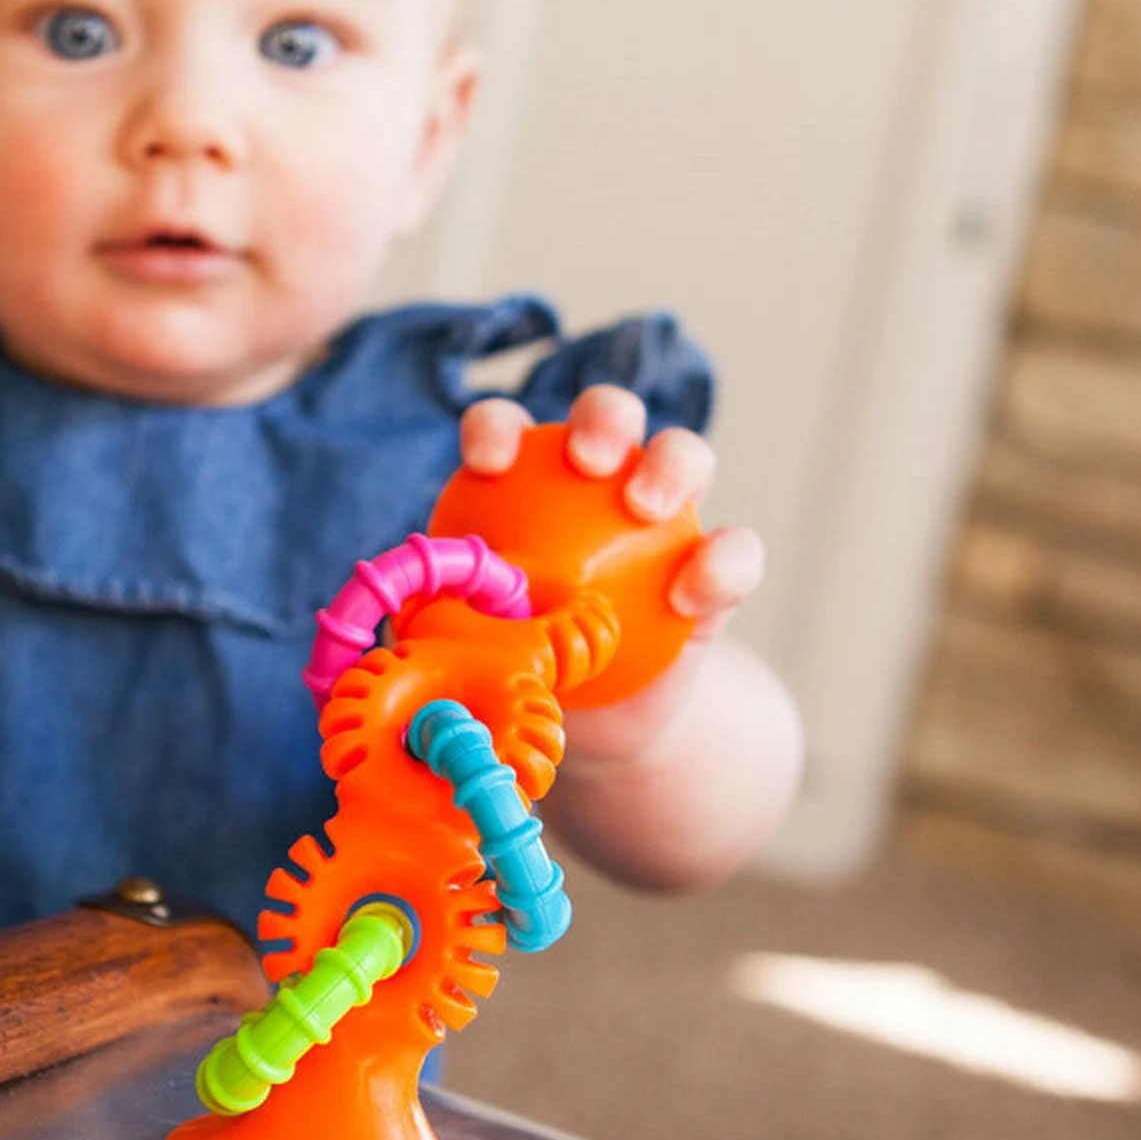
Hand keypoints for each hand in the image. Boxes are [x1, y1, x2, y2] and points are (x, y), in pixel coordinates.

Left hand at [459, 385, 764, 759]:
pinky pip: (735, 551)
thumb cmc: (518, 668)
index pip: (506, 429)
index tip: (487, 464)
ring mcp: (666, 520)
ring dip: (671, 462)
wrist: (595, 725)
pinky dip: (722, 563)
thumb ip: (446, 621)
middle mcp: (600, 481)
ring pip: (685, 455)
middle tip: (587, 462)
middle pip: (610, 414)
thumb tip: (405, 616)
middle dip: (604, 416)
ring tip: (645, 505)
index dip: (496, 427)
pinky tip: (691, 596)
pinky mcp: (715, 569)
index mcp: (523, 484)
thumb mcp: (470, 647)